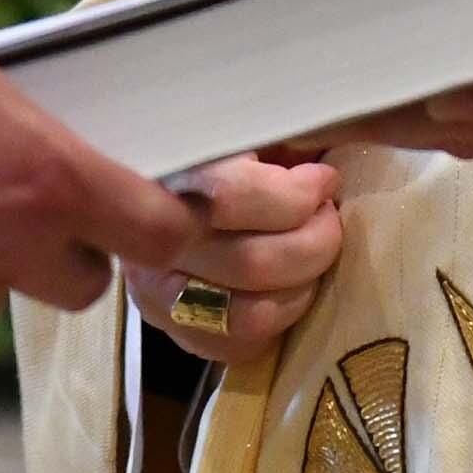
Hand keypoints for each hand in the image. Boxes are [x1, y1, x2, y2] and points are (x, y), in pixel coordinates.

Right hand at [127, 148, 343, 365]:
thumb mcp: (242, 126)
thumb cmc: (217, 145)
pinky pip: (236, 346)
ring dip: (302, 286)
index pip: (230, 198)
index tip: (322, 180)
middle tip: (327, 217)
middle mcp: (145, 241)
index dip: (294, 195)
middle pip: (251, 264)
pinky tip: (285, 286)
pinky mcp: (169, 328)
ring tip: (311, 254)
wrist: (154, 183)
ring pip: (248, 316)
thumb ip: (278, 139)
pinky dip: (277, 320)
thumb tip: (326, 163)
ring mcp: (153, 293)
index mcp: (162, 174)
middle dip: (314, 242)